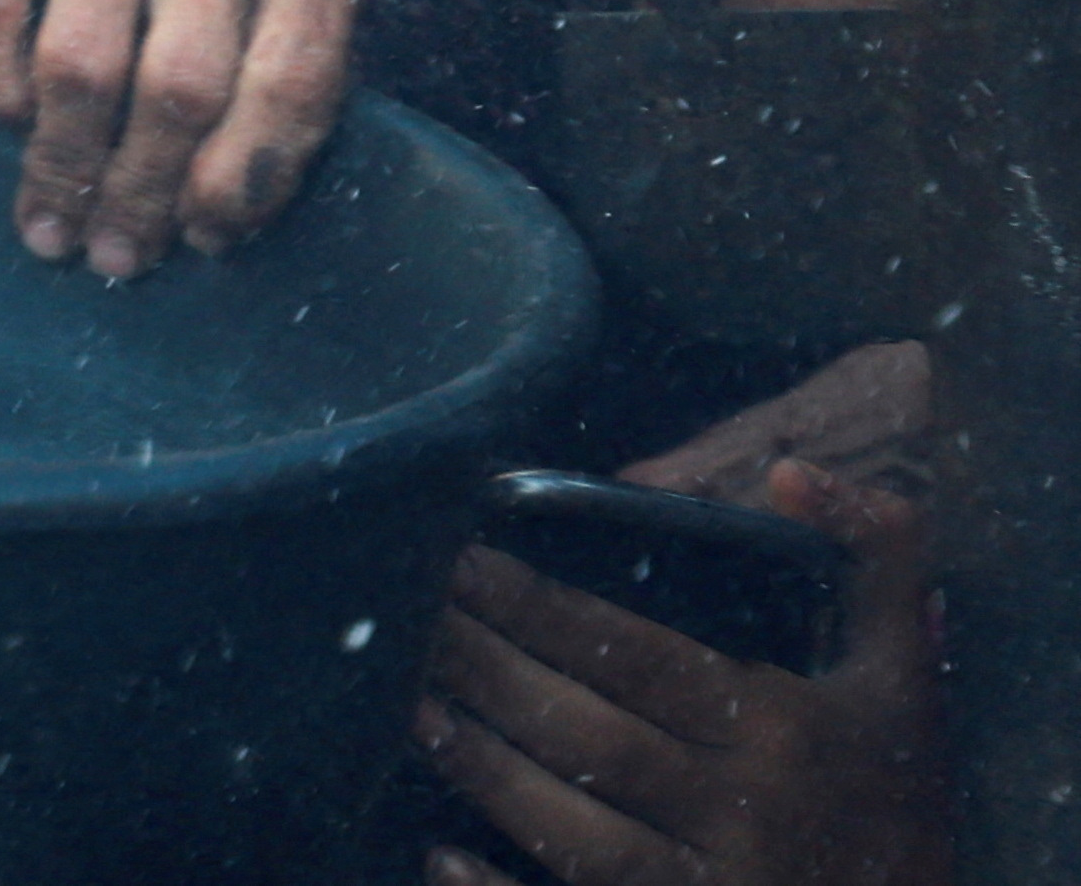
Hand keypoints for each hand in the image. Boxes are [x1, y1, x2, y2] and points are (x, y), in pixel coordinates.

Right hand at [0, 0, 373, 274]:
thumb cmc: (198, 2)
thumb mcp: (264, 47)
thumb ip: (263, 114)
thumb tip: (211, 227)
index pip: (294, 79)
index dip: (244, 181)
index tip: (203, 238)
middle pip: (183, 80)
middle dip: (142, 188)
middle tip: (114, 252)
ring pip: (82, 58)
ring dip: (64, 161)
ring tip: (55, 222)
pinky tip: (10, 119)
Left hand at [419, 459, 947, 885]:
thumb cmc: (902, 790)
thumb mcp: (907, 672)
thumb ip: (872, 556)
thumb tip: (791, 469)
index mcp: (787, 730)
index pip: (636, 656)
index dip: (539, 607)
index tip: (462, 561)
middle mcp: (747, 812)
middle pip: (588, 736)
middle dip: (488, 672)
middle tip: (410, 620)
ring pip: (572, 829)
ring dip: (482, 768)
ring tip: (412, 707)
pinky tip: (437, 854)